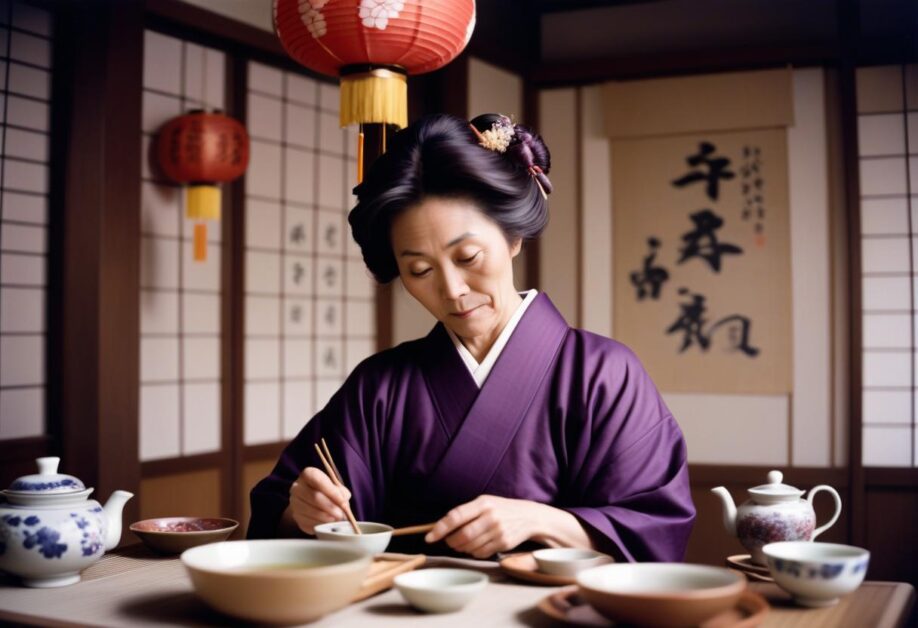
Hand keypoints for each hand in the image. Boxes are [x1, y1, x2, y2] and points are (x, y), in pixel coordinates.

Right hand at [287, 466, 350, 534]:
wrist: (314, 503)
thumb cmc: (328, 492)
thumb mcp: (337, 488)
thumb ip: (341, 493)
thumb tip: (343, 504)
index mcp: (308, 474)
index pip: (317, 480)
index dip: (331, 491)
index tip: (342, 502)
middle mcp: (297, 487)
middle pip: (314, 497)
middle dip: (330, 507)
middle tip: (341, 514)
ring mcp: (294, 503)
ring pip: (310, 511)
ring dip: (326, 517)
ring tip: (336, 519)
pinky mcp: (295, 517)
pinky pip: (307, 522)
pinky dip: (320, 524)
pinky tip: (327, 524)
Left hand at [424, 495, 549, 558]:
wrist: (528, 516)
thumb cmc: (500, 509)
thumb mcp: (484, 503)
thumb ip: (465, 512)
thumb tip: (440, 527)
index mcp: (483, 503)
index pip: (456, 516)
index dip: (440, 528)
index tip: (429, 537)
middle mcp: (491, 517)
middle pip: (462, 536)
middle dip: (451, 542)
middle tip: (449, 541)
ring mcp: (498, 531)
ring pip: (470, 547)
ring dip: (461, 548)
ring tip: (463, 542)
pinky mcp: (504, 543)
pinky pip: (480, 553)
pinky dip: (473, 552)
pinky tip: (477, 545)